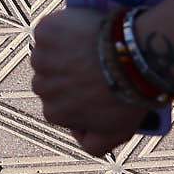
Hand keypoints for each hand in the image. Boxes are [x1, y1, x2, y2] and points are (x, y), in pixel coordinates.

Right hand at [30, 9, 149, 156]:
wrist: (133, 59)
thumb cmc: (128, 96)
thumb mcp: (115, 133)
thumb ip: (92, 144)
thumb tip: (79, 136)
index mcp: (53, 112)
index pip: (56, 103)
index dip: (73, 93)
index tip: (91, 86)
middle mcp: (41, 86)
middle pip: (47, 78)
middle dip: (63, 73)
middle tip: (90, 66)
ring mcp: (41, 57)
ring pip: (46, 53)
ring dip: (60, 50)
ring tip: (87, 48)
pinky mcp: (45, 31)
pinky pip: (49, 30)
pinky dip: (61, 29)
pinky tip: (82, 32)